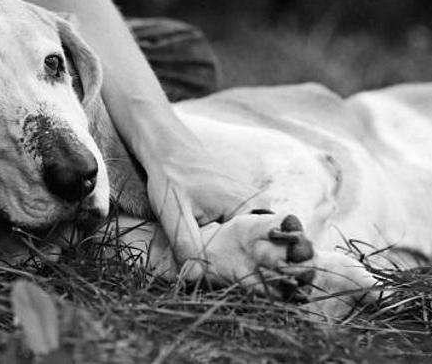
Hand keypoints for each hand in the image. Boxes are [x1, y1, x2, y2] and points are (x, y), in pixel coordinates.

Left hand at [141, 129, 269, 268]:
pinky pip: (240, 230)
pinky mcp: (244, 204)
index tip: (228, 283)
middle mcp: (261, 205)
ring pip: (245, 240)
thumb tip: (194, 278)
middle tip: (212, 273)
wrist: (169, 149)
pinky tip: (209, 243)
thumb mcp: (173, 213)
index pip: (262, 251)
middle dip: (235, 263)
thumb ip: (185, 244)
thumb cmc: (171, 176)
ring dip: (229, 252)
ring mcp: (254, 203)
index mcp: (251, 207)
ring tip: (210, 259)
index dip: (245, 270)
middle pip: (254, 247)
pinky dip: (225, 240)